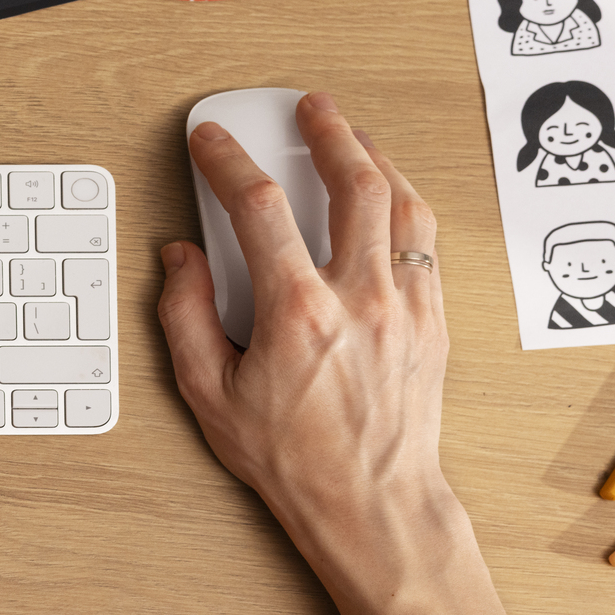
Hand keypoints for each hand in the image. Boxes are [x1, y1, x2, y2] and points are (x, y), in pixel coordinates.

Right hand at [158, 93, 521, 614]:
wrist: (373, 507)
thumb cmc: (294, 460)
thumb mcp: (210, 395)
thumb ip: (185, 316)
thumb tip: (182, 258)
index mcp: (299, 313)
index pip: (260, 208)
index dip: (228, 161)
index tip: (212, 140)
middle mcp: (361, 300)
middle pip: (353, 184)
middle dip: (327, 132)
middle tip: (309, 107)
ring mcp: (406, 307)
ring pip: (401, 204)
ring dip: (376, 158)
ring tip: (353, 136)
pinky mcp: (432, 322)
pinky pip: (424, 241)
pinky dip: (404, 203)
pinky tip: (388, 194)